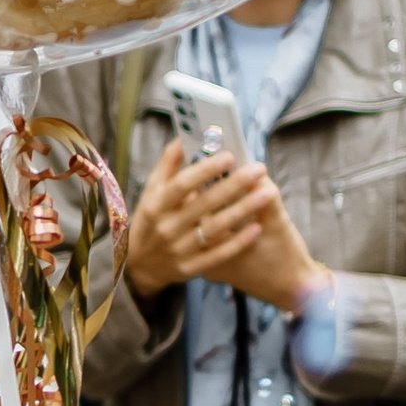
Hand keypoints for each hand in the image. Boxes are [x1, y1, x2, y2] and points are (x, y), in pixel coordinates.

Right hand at [126, 140, 328, 316]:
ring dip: (242, 210)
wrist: (139, 266)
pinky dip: (237, 242)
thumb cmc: (150, 221)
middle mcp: (166, 227)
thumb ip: (167, 165)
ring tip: (266, 194)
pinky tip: (257, 228)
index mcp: (155, 205)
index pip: (182, 184)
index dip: (206, 170)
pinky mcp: (189, 268)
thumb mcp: (151, 192)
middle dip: (234, 185)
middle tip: (258, 170)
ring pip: (214, 228)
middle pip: (204, 204)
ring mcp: (178, 249)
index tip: (229, 156)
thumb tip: (183, 138)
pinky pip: (217, 255)